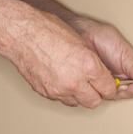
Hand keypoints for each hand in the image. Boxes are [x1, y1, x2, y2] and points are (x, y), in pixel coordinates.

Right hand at [6, 12, 132, 107]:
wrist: (22, 34)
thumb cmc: (48, 31)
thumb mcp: (81, 42)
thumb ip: (93, 62)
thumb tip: (100, 73)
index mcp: (89, 67)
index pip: (109, 89)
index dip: (109, 86)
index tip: (108, 83)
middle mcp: (75, 82)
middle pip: (95, 101)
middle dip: (97, 94)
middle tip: (95, 86)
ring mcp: (59, 89)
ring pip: (78, 103)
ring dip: (80, 95)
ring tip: (78, 82)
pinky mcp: (46, 93)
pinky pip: (62, 99)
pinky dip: (65, 93)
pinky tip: (64, 81)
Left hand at [70, 17, 132, 99]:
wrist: (82, 33)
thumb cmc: (100, 37)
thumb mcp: (124, 51)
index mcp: (123, 70)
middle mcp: (114, 77)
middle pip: (128, 90)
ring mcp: (103, 81)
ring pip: (117, 93)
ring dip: (129, 92)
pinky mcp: (93, 83)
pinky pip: (104, 92)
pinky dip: (114, 92)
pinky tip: (122, 89)